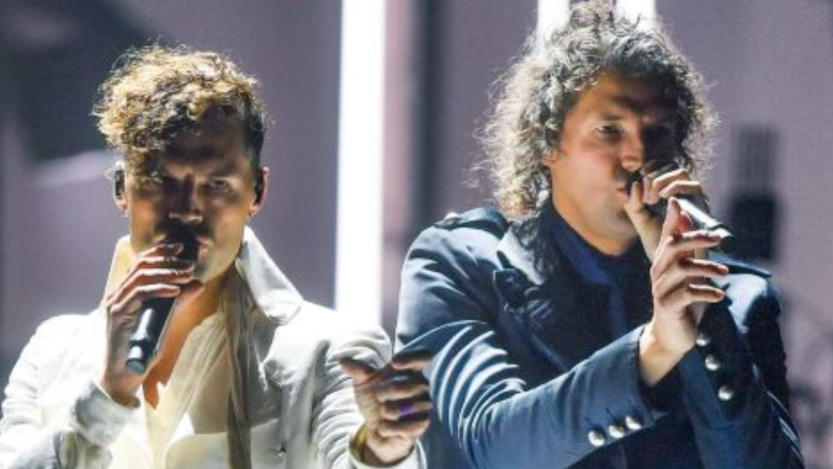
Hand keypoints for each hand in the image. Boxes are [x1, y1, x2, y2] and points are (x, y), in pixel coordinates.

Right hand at [100, 243, 201, 404]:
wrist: (126, 372)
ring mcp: (116, 303)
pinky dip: (159, 289)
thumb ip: (178, 301)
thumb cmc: (144, 347)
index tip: (181, 248)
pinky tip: (175, 290)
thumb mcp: (166, 319)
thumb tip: (198, 283)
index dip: (161, 252)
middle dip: (166, 258)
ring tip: (186, 273)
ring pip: (140, 277)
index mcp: (127, 292)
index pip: (142, 264)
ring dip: (166, 273)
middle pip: (141, 265)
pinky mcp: (118, 315)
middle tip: (187, 259)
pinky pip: (139, 294)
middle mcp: (118, 294)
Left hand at [340, 350, 431, 464]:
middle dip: (385, 392)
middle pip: (406, 385)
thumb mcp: (364, 384)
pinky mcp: (422, 423)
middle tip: (379, 396)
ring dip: (386, 411)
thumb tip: (343, 360)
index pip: (423, 356)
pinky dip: (388, 427)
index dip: (411, 358)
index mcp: (410, 370)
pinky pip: (406, 425)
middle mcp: (422, 385)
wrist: (379, 428)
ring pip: (405, 407)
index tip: (394, 362)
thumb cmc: (374, 400)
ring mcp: (424, 404)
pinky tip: (384, 426)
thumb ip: (358, 371)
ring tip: (383, 412)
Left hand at [625, 166, 704, 259]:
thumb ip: (633, 202)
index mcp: (664, 189)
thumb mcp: (640, 218)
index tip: (639, 180)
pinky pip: (692, 184)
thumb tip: (631, 184)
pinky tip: (663, 198)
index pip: (658, 165)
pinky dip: (674, 187)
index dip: (648, 167)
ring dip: (662, 181)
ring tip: (653, 199)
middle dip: (652, 177)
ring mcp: (690, 194)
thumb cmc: (656, 239)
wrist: (672, 258)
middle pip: (668, 164)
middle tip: (646, 197)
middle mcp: (679, 189)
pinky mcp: (700, 202)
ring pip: (680, 171)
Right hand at [639, 198, 727, 384]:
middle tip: (718, 238)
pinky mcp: (668, 306)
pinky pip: (687, 294)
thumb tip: (691, 220)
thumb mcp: (691, 272)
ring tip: (725, 274)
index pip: (666, 234)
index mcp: (663, 261)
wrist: (672, 334)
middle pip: (673, 247)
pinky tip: (718, 296)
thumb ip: (693, 249)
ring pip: (682, 269)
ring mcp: (661, 289)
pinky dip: (706, 292)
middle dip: (696, 238)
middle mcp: (658, 271)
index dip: (671, 218)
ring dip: (707, 269)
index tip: (677, 200)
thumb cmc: (684, 301)